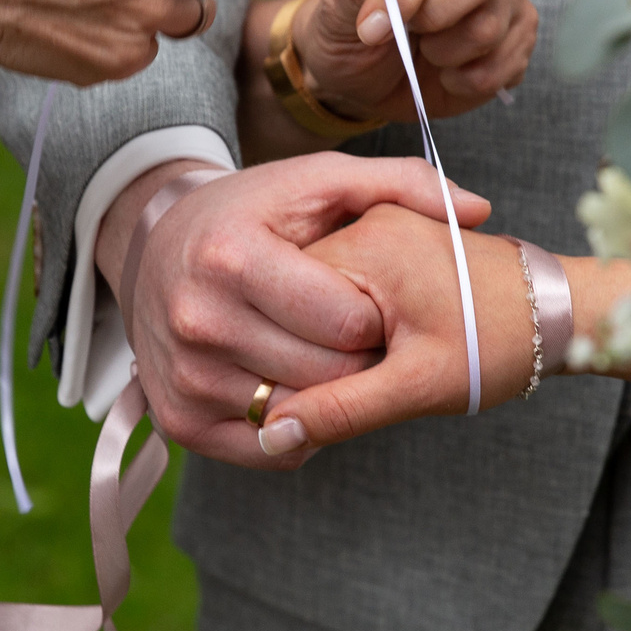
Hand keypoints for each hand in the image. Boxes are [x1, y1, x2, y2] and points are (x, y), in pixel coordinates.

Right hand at [98, 157, 490, 467]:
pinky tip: (300, 385)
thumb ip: (402, 185)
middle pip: (329, 376)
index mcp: (235, 258)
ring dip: (331, 395)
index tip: (371, 301)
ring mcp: (185, 377)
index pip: (349, 325)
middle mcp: (201, 321)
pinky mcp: (180, 421)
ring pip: (303, 417)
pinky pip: (272, 449)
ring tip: (326, 355)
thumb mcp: (319, 181)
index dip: (377, 317)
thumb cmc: (251, 214)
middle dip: (360, 360)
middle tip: (357, 336)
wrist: (151, 251)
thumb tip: (478, 210)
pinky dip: (301, 429)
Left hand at [290, 0, 537, 121]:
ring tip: (425, 51)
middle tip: (408, 32)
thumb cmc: (349, 31)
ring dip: (446, 55)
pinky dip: (468, 81)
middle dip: (437, 17)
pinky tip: (448, 72)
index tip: (373, 28)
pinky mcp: (519, 32)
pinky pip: (507, 62)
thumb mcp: (333, 14)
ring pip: (492, 24)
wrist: (364, 77)